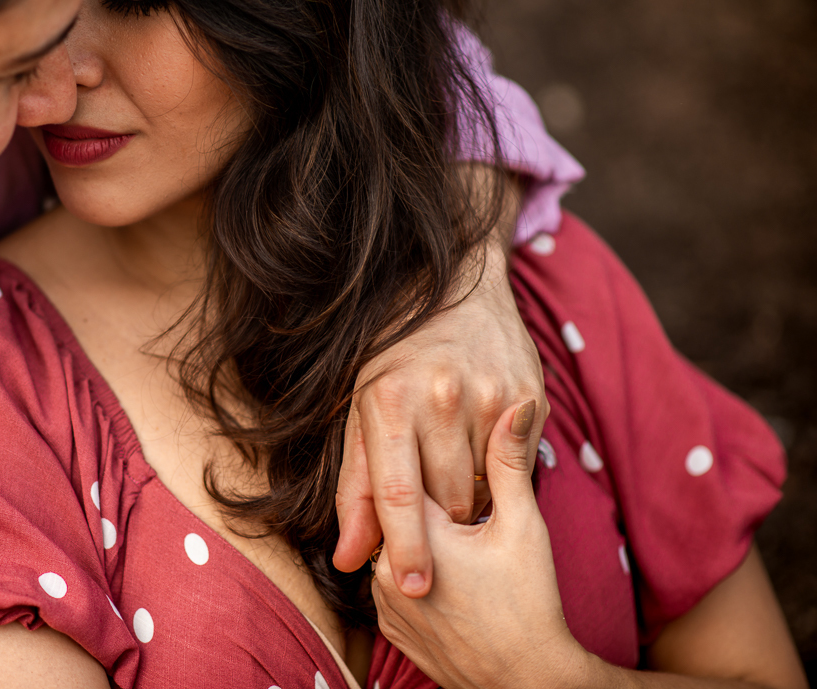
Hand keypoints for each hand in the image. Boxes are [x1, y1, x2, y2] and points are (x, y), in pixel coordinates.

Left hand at [332, 230, 547, 595]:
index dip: (404, 547)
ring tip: (452, 477)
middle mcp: (441, 397)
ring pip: (483, 489)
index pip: (395, 492)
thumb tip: (347, 559)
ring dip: (468, 503)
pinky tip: (478, 450)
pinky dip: (495, 475)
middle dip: (437, 525)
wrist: (459, 288)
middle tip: (431, 519)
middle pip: (445, 501)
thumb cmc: (396, 358)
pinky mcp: (529, 397)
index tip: (414, 588)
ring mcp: (490, 396)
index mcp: (388, 399)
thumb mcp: (362, 412)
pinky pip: (513, 466)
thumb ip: (356, 488)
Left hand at [370, 401, 589, 688]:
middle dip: (422, 500)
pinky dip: (413, 569)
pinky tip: (449, 576)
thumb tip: (516, 408)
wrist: (526, 680)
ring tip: (460, 552)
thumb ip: (508, 463)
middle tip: (462, 511)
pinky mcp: (388, 625)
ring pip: (392, 545)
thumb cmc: (529, 602)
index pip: (404, 474)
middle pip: (396, 510)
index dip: (430, 462)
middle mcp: (385, 567)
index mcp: (417, 534)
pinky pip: (391, 580)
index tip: (447, 451)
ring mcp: (382, 601)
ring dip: (416, 536)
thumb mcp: (522, 526)